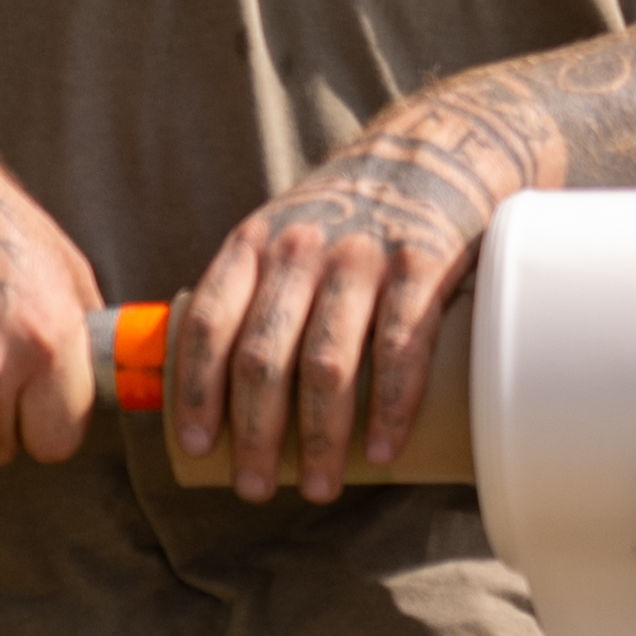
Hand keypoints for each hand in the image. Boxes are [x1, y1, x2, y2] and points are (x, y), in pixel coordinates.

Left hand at [157, 120, 521, 503]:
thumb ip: (257, 290)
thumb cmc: (353, 210)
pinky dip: (391, 406)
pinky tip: (382, 449)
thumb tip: (220, 384)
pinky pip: (402, 348)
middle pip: (262, 357)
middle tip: (254, 488)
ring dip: (320, 436)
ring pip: (327, 363)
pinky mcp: (423, 266)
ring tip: (320, 488)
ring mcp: (363, 258)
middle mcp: (302, 250)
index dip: (195, 390)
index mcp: (255, 244)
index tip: (195, 446)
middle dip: (255, 434)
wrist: (441, 146)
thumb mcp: (287, 230)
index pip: (208, 324)